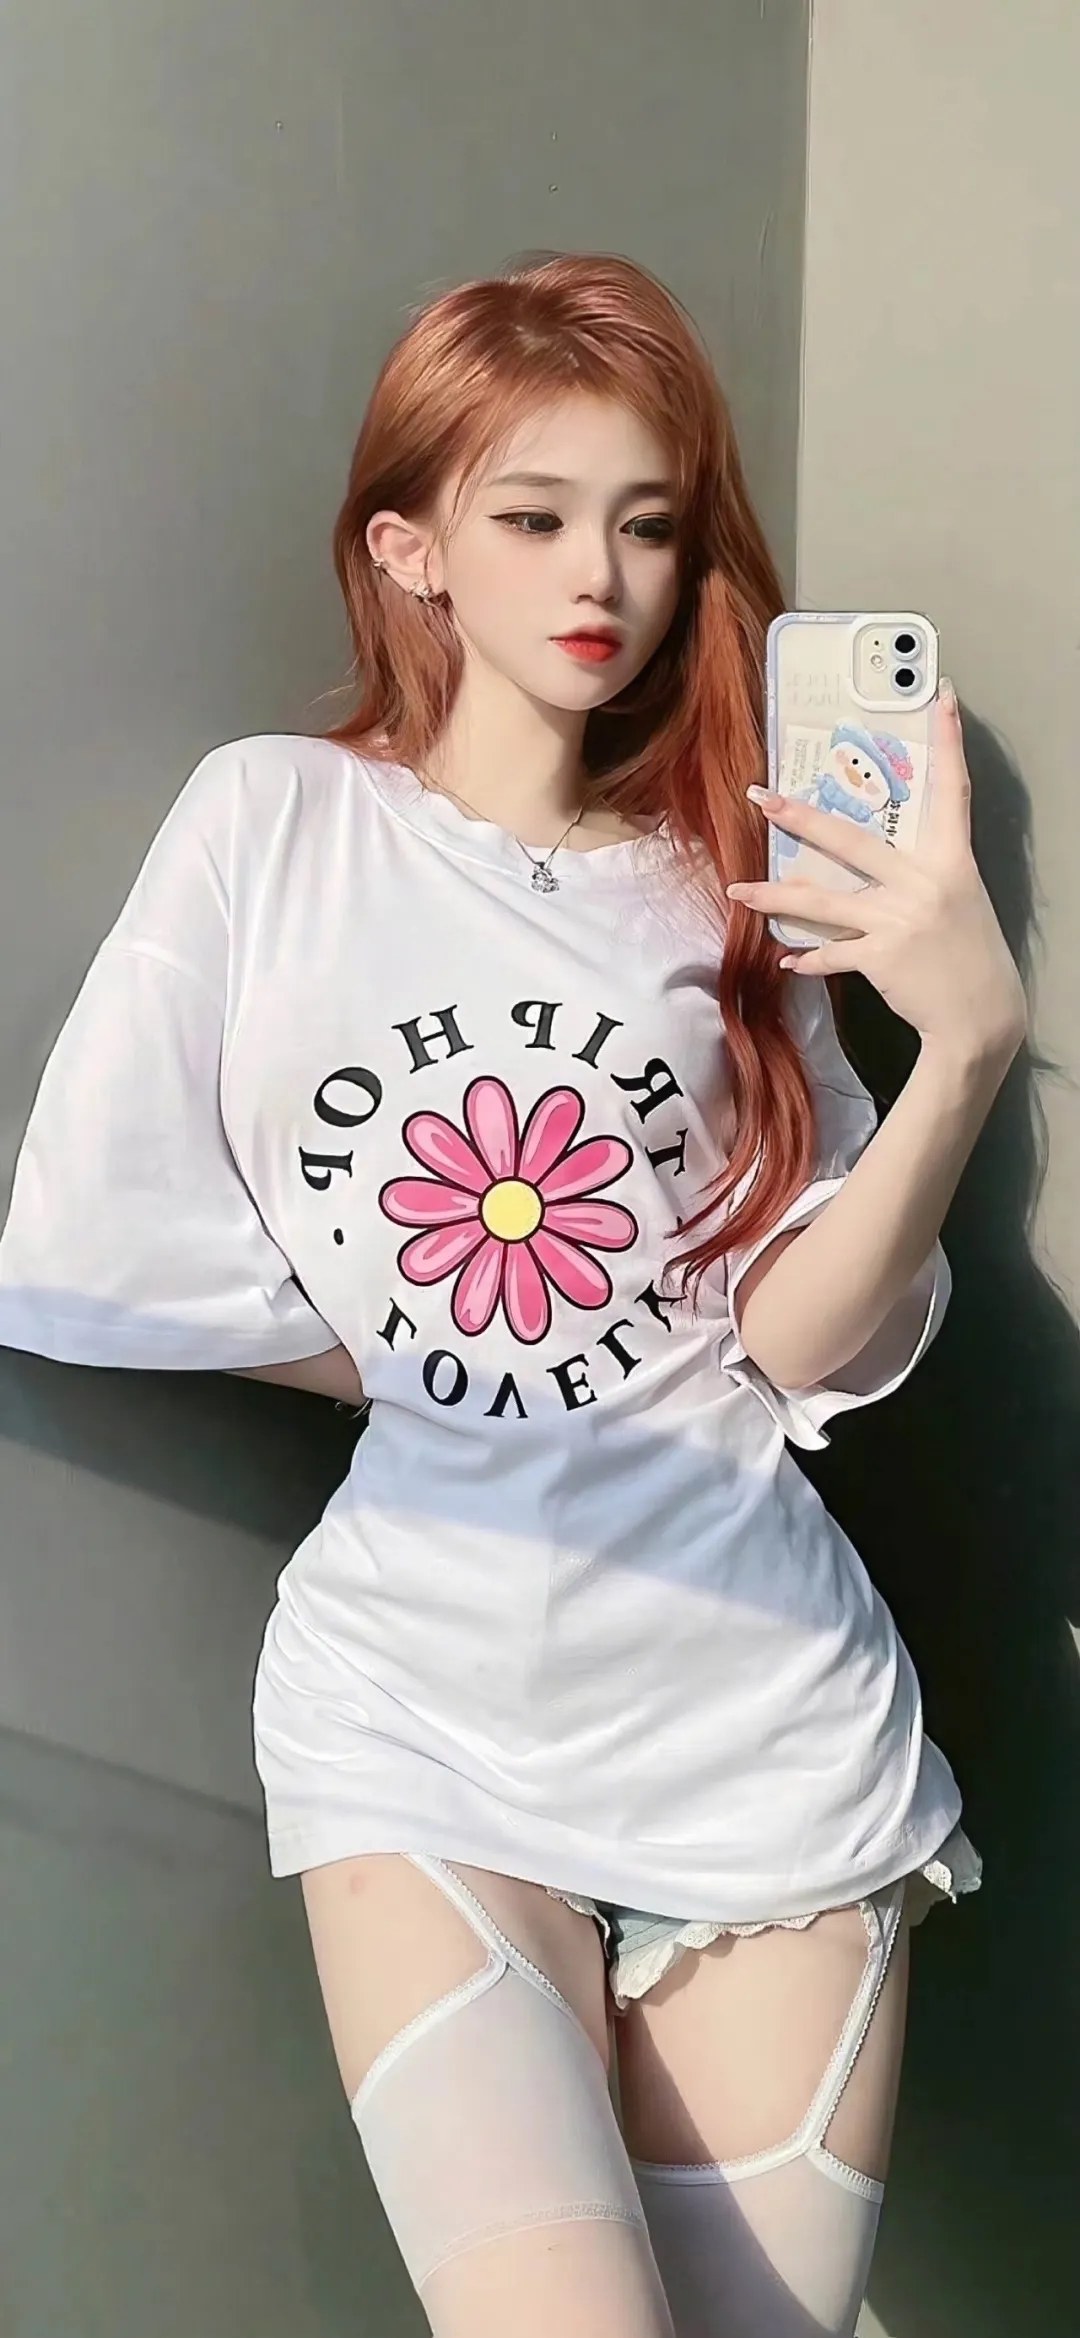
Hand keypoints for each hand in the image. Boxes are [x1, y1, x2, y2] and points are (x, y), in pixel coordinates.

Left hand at [728, 683, 1026, 1067]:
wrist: (982, 1019)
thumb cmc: (971, 957)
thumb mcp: (959, 901)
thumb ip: (922, 876)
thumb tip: (877, 867)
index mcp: (951, 860)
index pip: (952, 790)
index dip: (949, 741)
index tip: (942, 696)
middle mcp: (923, 882)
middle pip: (851, 840)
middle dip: (800, 818)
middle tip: (761, 797)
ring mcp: (899, 919)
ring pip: (822, 901)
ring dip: (774, 896)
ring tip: (737, 890)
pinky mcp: (881, 956)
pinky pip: (832, 953)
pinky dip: (809, 958)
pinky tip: (787, 960)